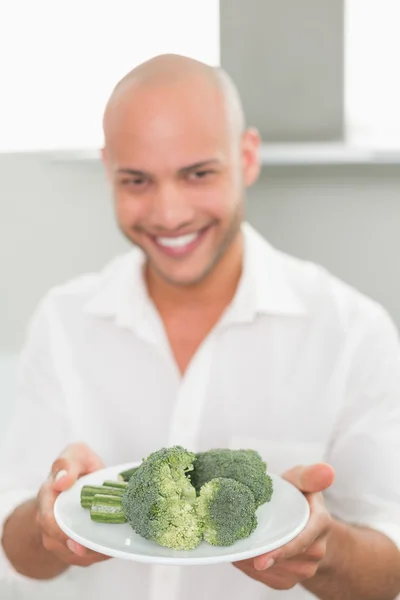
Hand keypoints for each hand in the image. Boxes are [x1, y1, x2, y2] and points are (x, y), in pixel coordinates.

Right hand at [35, 442, 109, 566]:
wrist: (77, 483)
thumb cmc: (78, 467)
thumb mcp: (75, 455)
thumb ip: (67, 463)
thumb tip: (62, 481)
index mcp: (47, 498)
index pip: (47, 519)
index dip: (59, 529)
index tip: (76, 535)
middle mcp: (49, 520)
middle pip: (58, 542)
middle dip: (79, 547)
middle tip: (100, 548)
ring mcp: (59, 536)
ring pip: (72, 554)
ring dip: (92, 553)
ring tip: (112, 548)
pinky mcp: (73, 546)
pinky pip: (83, 558)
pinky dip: (98, 555)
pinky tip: (113, 548)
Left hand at [233, 463, 333, 590]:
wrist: (304, 520)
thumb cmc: (299, 494)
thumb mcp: (301, 479)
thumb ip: (309, 475)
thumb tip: (327, 470)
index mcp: (321, 523)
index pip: (302, 541)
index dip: (282, 552)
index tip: (260, 560)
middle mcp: (316, 550)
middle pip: (285, 559)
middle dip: (259, 556)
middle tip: (233, 549)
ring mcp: (306, 568)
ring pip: (275, 572)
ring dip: (253, 565)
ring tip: (234, 549)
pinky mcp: (293, 578)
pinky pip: (271, 580)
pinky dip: (253, 571)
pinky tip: (242, 558)